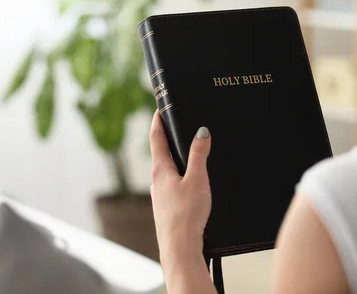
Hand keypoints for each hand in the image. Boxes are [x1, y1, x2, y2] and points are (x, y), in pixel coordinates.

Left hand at [149, 110, 211, 262]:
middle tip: (175, 124)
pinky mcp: (167, 207)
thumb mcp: (197, 179)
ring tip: (186, 149)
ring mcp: (160, 195)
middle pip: (160, 152)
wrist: (179, 248)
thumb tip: (201, 132)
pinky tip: (190, 181)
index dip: (158, 120)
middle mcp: (156, 180)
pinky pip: (172, 183)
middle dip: (168, 138)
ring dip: (174, 157)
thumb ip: (199, 155)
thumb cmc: (186, 215)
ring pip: (166, 169)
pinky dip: (179, 174)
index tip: (159, 108)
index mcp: (160, 170)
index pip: (156, 137)